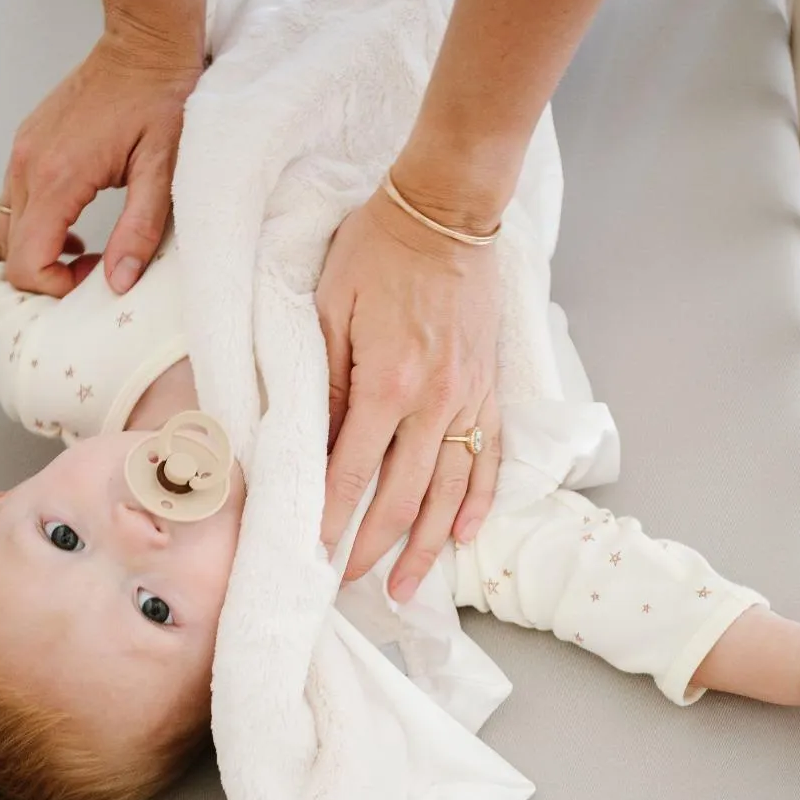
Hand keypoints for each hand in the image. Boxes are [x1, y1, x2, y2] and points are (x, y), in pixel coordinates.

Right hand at [0, 35, 201, 297]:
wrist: (144, 47)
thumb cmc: (160, 101)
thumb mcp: (162, 172)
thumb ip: (139, 231)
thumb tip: (118, 282)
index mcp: (57, 177)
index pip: (26, 261)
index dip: (57, 285)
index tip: (96, 275)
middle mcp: (27, 166)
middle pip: (8, 251)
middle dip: (48, 274)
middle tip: (95, 268)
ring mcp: (22, 152)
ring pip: (6, 227)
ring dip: (38, 251)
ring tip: (86, 251)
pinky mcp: (27, 145)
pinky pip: (14, 201)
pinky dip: (36, 226)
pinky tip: (73, 225)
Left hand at [316, 187, 501, 602]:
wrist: (444, 213)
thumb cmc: (376, 253)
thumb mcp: (329, 310)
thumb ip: (324, 383)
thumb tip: (309, 443)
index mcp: (387, 384)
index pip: (352, 472)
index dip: (331, 519)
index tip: (314, 554)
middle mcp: (434, 403)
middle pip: (402, 495)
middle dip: (374, 546)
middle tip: (354, 584)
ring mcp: (469, 399)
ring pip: (450, 490)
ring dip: (427, 544)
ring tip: (410, 586)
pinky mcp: (489, 388)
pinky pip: (491, 457)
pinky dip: (480, 502)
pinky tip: (465, 535)